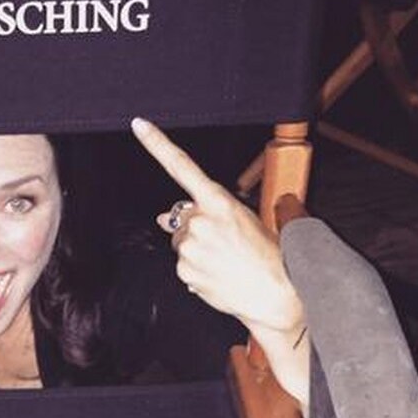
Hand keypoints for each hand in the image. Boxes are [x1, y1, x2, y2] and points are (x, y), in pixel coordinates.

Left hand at [130, 118, 302, 336]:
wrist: (277, 292)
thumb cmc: (269, 256)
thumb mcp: (246, 221)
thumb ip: (204, 212)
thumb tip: (162, 216)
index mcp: (219, 201)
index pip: (182, 166)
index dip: (157, 143)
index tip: (139, 125)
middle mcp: (200, 222)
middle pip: (181, 216)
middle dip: (194, 225)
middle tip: (222, 241)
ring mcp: (190, 247)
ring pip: (180, 242)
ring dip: (195, 247)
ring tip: (224, 259)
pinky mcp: (184, 270)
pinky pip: (182, 264)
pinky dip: (195, 267)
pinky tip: (217, 272)